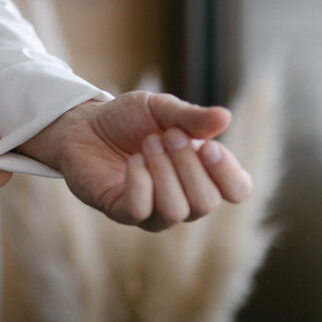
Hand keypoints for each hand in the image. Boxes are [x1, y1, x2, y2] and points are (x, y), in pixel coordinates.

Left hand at [20, 92, 252, 230]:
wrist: (84, 124)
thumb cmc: (128, 119)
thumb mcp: (161, 108)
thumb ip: (191, 116)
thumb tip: (225, 117)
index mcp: (203, 173)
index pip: (238, 190)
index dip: (228, 172)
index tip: (207, 146)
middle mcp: (183, 199)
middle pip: (206, 202)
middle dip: (187, 164)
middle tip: (166, 136)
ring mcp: (152, 210)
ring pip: (176, 211)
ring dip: (163, 172)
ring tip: (147, 145)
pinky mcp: (121, 212)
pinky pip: (140, 211)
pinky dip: (139, 183)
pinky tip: (133, 161)